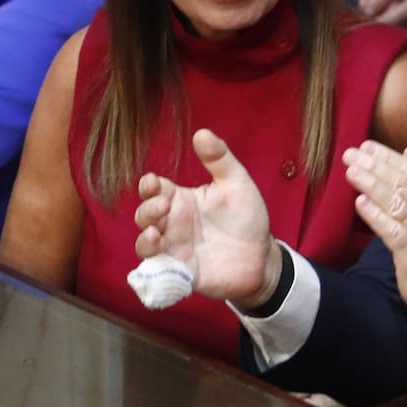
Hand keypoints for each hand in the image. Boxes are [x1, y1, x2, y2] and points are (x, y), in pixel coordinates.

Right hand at [134, 129, 278, 307]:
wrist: (262, 256)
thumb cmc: (246, 218)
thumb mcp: (237, 184)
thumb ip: (220, 160)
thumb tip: (202, 132)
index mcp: (182, 200)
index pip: (154, 189)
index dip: (148, 185)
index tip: (153, 182)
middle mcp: (172, 224)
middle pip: (144, 215)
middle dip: (147, 209)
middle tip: (164, 205)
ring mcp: (174, 249)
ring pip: (145, 245)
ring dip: (144, 239)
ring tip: (155, 233)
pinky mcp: (181, 273)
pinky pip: (157, 272)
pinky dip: (154, 267)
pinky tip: (162, 259)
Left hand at [342, 141, 406, 330]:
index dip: (388, 157)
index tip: (366, 147)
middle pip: (403, 183)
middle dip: (375, 166)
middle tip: (350, 154)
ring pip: (396, 202)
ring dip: (372, 185)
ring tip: (352, 172)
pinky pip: (392, 231)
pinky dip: (376, 215)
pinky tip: (360, 203)